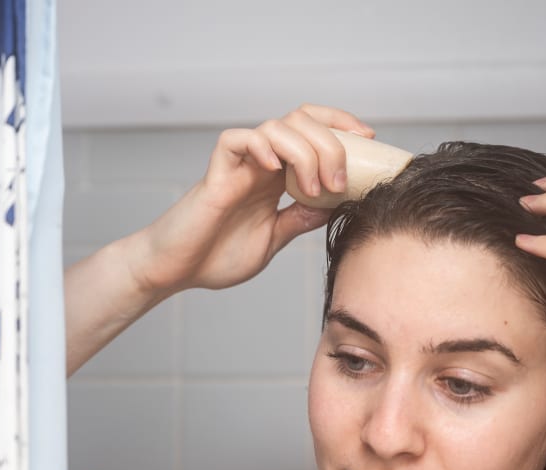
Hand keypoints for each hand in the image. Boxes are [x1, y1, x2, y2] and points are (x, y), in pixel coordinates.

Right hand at [126, 104, 373, 294]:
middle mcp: (260, 163)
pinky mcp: (215, 173)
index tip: (369, 141)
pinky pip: (237, 139)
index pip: (313, 128)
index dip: (342, 125)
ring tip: (311, 189)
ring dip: (305, 152)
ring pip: (277, 126)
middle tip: (338, 184)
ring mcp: (238, 165)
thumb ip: (300, 219)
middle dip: (332, 145)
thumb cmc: (215, 257)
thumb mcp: (272, 239)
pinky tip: (273, 171)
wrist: (175, 271)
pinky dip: (260, 146)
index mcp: (276, 175)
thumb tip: (336, 204)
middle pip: (303, 121)